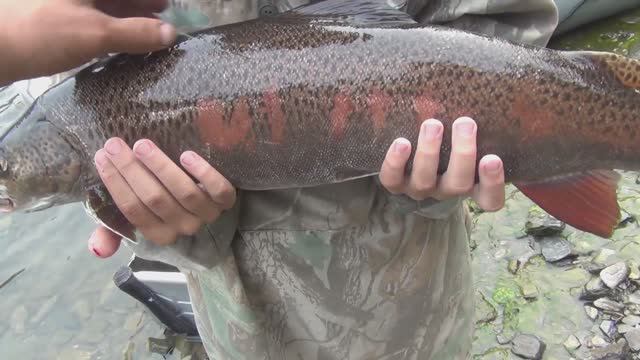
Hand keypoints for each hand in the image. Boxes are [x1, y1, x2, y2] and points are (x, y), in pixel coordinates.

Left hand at [0, 0, 175, 85]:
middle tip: (162, 18)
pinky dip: (109, 26)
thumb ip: (135, 32)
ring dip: (126, 16)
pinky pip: (90, 16)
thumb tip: (170, 33)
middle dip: (140, 4)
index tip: (168, 6)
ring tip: (147, 33)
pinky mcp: (54, 17)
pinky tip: (120, 41)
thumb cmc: (44, 33)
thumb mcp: (96, 33)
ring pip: (103, 4)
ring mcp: (63, 3)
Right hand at [88, 138, 235, 257]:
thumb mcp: (140, 219)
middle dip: (131, 169)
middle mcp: (183, 226)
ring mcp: (206, 214)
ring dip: (162, 167)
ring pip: (184, 193)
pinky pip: (218, 190)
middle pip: (155, 199)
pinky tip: (186, 155)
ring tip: (143, 145)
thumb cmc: (165, 206)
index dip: (115, 183)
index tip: (101, 156)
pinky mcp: (226, 200)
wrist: (209, 204)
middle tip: (115, 144)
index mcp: (158, 233)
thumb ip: (114, 233)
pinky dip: (204, 173)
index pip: (133, 210)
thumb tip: (96, 249)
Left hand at [379, 117, 504, 210]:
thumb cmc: (450, 143)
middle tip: (465, 123)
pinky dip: (395, 162)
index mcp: (472, 185)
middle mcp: (447, 190)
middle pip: (459, 184)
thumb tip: (488, 92)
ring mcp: (420, 188)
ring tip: (432, 124)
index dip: (493, 183)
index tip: (493, 158)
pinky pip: (392, 179)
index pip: (490, 198)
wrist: (410, 162)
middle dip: (462, 153)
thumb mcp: (468, 138)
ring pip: (425, 180)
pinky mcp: (396, 184)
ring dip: (429, 152)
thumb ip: (478, 126)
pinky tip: (401, 142)